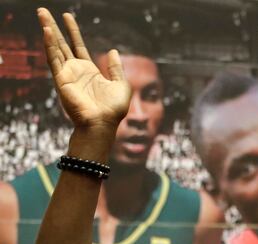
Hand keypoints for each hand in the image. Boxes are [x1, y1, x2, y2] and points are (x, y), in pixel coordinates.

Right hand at [38, 8, 130, 132]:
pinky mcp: (61, 80)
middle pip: (62, 44)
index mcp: (88, 71)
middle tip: (43, 11)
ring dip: (48, 31)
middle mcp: (75, 71)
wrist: (103, 124)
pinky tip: (46, 32)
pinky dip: (49, 45)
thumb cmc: (113, 110)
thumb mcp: (121, 85)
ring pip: (55, 48)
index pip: (78, 46)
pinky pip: (54, 59)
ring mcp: (67, 75)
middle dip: (53, 27)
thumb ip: (116, 68)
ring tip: (42, 14)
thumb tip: (113, 51)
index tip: (67, 16)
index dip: (72, 31)